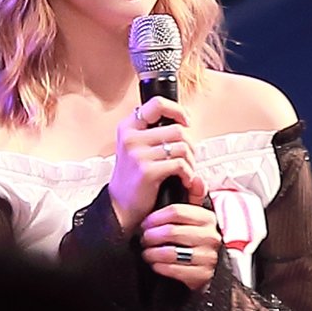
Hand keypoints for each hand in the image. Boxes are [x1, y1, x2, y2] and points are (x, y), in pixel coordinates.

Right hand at [108, 96, 205, 232]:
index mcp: (128, 126)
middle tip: (187, 159)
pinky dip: (188, 173)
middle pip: (177, 129)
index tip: (186, 122)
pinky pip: (180, 164)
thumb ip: (155, 130)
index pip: (157, 104)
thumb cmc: (135, 176)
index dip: (178, 111)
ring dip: (190, 161)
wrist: (121, 206)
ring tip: (185, 171)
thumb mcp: (138, 147)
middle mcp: (130, 137)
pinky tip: (183, 180)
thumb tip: (184, 119)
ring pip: (182, 146)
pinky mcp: (147, 171)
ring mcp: (137, 154)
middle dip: (190, 145)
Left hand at [138, 199, 220, 291]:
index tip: (145, 223)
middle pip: (171, 231)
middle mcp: (211, 237)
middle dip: (151, 236)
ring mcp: (208, 257)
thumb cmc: (192, 240)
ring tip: (146, 252)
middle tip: (143, 239)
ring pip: (171, 252)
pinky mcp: (203, 275)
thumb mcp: (193, 219)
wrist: (203, 268)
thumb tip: (196, 178)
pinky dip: (159, 266)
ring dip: (152, 252)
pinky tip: (154, 263)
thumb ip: (192, 198)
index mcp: (207, 219)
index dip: (155, 217)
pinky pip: (174, 269)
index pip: (176, 212)